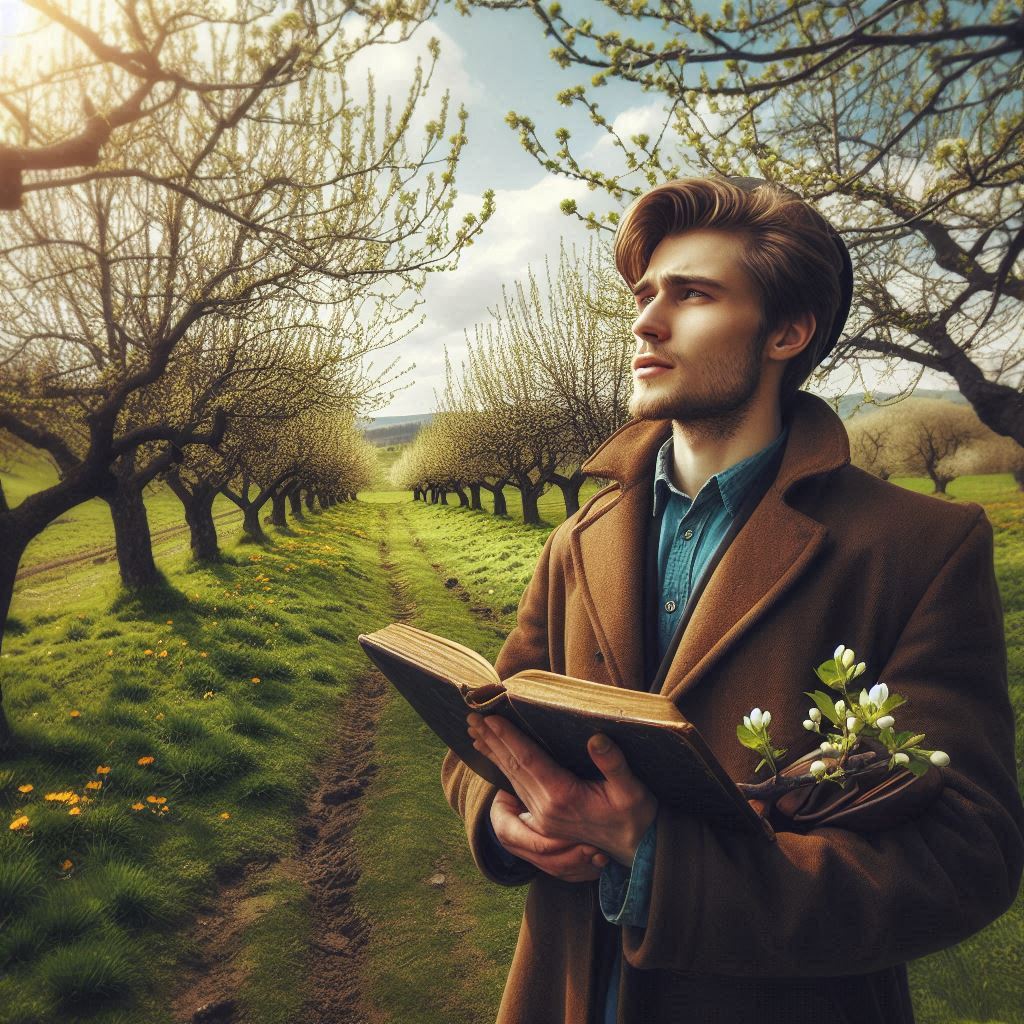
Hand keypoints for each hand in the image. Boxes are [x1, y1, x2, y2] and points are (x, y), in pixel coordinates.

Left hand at [467, 712, 658, 866]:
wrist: (638, 851)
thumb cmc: (638, 817)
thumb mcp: (633, 790)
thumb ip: (613, 764)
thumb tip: (597, 738)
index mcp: (563, 798)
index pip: (528, 760)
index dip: (509, 737)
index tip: (490, 717)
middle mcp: (546, 809)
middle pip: (512, 767)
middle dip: (492, 740)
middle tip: (471, 717)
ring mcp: (543, 817)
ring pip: (511, 778)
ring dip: (493, 753)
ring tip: (476, 732)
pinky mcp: (544, 819)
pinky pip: (517, 788)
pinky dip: (503, 768)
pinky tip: (496, 756)